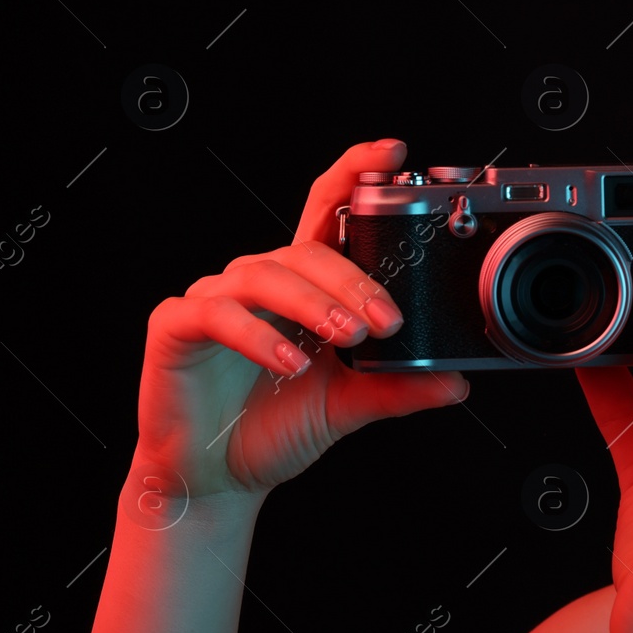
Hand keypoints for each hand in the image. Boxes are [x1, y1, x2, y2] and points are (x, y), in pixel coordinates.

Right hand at [131, 139, 468, 504]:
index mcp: (303, 286)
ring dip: (315, 303)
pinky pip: (218, 314)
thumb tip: (456, 381)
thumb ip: (398, 388)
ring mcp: (215, 298)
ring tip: (347, 337)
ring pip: (267, 274)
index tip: (393, 154)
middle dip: (355, 281)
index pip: (328, 213)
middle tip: (387, 322)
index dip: (354, 173)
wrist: (217, 478)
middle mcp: (260, 282)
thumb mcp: (349, 404)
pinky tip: (289, 362)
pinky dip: (258, 335)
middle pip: (307, 250)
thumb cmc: (275, 426)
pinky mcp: (177, 326)